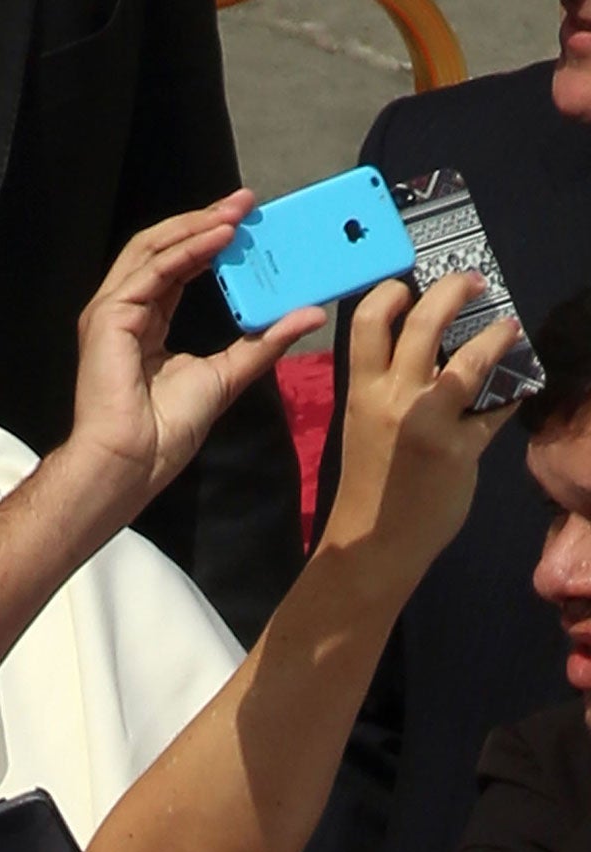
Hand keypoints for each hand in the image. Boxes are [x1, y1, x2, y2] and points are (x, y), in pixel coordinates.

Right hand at [67, 193, 324, 509]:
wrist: (132, 460)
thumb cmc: (165, 431)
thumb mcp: (228, 376)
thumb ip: (264, 343)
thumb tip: (309, 314)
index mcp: (146, 325)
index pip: (176, 268)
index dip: (210, 241)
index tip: (248, 222)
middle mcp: (125, 312)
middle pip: (161, 249)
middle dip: (203, 220)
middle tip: (246, 201)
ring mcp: (112, 312)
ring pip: (151, 249)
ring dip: (196, 225)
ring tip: (235, 211)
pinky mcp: (108, 316)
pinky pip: (152, 270)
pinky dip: (187, 249)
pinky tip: (218, 237)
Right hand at [321, 273, 523, 574]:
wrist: (374, 539)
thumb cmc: (368, 482)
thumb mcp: (365, 425)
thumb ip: (391, 389)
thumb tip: (430, 357)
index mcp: (360, 390)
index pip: (369, 322)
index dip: (391, 292)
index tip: (410, 285)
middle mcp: (392, 398)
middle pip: (423, 323)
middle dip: (453, 291)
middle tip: (472, 283)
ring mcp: (427, 421)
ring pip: (469, 359)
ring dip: (498, 334)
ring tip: (510, 326)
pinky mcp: (460, 446)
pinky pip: (496, 407)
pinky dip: (512, 392)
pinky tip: (521, 385)